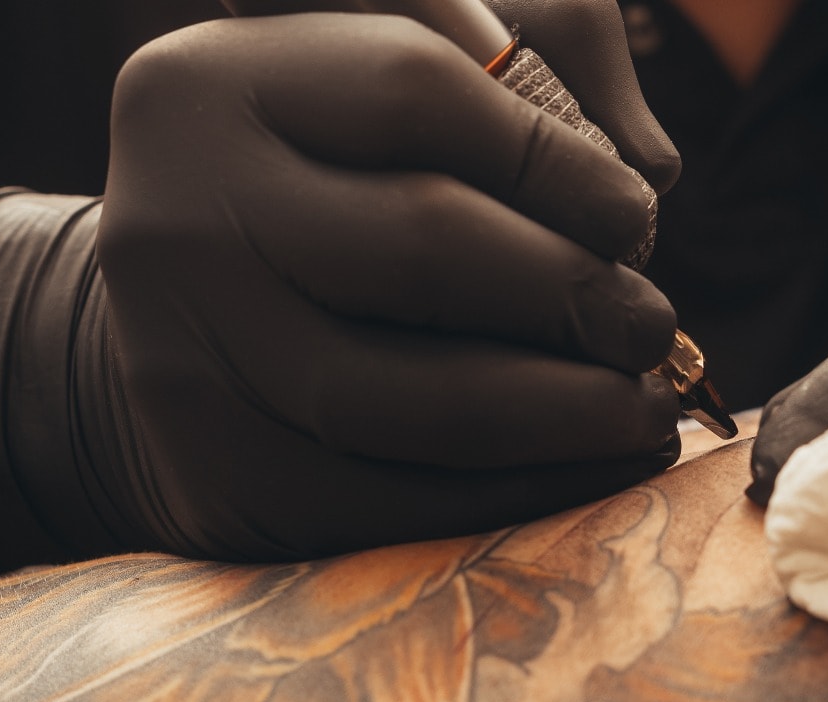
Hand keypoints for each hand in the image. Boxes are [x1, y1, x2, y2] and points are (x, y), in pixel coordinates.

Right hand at [87, 14, 680, 559]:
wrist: (177, 323)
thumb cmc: (319, 191)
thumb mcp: (372, 96)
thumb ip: (512, 75)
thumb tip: (651, 171)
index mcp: (213, 85)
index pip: (416, 93)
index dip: (555, 159)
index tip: (634, 215)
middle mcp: (176, 216)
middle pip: (427, 246)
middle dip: (576, 293)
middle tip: (650, 325)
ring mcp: (185, 358)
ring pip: (420, 398)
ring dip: (571, 410)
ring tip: (644, 403)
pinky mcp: (222, 478)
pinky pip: (402, 500)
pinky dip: (526, 489)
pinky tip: (596, 465)